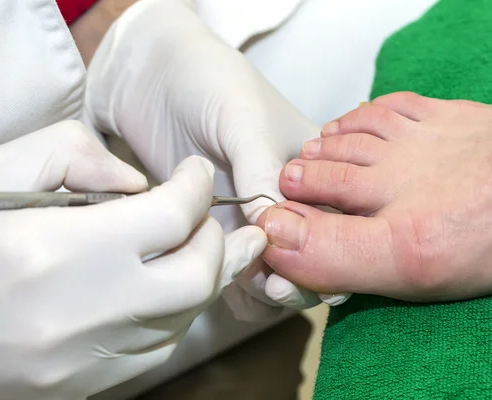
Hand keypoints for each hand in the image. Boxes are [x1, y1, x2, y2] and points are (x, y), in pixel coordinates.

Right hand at [0, 121, 265, 398]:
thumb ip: (72, 156)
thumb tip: (139, 183)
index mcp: (52, 251)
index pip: (169, 218)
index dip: (195, 189)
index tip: (195, 175)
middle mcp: (76, 314)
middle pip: (194, 279)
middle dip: (215, 241)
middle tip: (212, 217)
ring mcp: (80, 363)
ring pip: (182, 321)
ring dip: (205, 280)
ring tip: (213, 250)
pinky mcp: (77, 388)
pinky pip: (154, 353)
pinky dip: (174, 316)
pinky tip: (170, 291)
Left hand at [84, 0, 349, 315]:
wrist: (152, 78)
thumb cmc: (209, 82)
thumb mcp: (242, 118)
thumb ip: (261, 171)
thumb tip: (273, 227)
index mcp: (318, 168)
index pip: (339, 220)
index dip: (326, 250)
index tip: (299, 265)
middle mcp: (293, 199)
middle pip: (314, 256)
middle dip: (299, 279)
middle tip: (272, 286)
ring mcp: (255, 219)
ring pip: (279, 273)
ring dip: (269, 290)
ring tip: (248, 285)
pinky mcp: (221, 231)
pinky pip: (240, 275)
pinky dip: (238, 291)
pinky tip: (226, 286)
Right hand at [258, 92, 491, 301]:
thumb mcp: (409, 264)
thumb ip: (335, 253)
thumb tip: (277, 240)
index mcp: (375, 201)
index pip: (312, 211)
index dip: (284, 217)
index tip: (268, 222)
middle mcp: (392, 167)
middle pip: (332, 167)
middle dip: (303, 175)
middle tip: (285, 181)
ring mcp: (421, 138)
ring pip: (358, 135)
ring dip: (330, 143)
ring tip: (313, 149)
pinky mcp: (452, 118)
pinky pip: (395, 106)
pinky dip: (368, 112)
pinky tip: (362, 117)